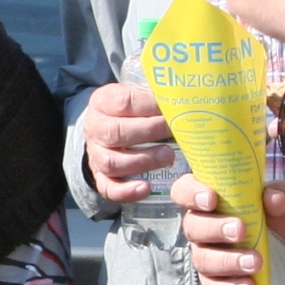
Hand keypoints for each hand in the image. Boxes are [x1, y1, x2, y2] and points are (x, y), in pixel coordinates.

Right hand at [78, 80, 175, 201]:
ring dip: (142, 160)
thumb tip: (189, 93)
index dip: (149, 105)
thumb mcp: (135, 94)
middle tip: (173, 130)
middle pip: (115, 132)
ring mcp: (95, 155)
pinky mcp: (99, 177)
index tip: (172, 107)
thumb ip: (155, 93)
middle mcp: (95, 129)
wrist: (105, 129)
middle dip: (148, 132)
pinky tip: (146, 188)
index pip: (123, 102)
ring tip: (169, 156)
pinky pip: (108, 188)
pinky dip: (127, 191)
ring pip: (112, 162)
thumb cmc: (131, 111)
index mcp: (102, 102)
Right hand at [178, 172, 284, 284]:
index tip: (211, 199)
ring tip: (255, 262)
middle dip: (214, 229)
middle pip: (192, 227)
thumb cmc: (282, 218)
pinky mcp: (216, 283)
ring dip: (227, 261)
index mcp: (212, 199)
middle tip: (240, 231)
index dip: (191, 194)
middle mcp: (203, 227)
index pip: (184, 191)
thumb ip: (282, 196)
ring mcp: (207, 256)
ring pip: (202, 259)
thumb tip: (273, 198)